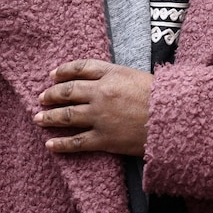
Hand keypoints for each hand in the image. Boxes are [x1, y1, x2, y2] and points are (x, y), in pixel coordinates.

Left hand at [34, 59, 152, 155]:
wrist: (174, 119)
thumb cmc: (163, 96)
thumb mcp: (139, 76)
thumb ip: (118, 76)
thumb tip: (100, 80)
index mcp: (112, 73)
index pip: (81, 68)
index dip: (64, 71)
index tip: (53, 75)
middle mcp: (102, 93)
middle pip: (68, 91)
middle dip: (51, 94)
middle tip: (41, 97)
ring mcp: (101, 116)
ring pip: (67, 116)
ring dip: (49, 117)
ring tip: (38, 118)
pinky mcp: (104, 139)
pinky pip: (76, 142)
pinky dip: (61, 143)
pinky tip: (50, 144)